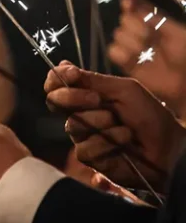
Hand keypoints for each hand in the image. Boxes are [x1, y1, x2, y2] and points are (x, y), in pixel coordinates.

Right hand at [44, 61, 184, 193]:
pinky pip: (84, 148)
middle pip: (55, 103)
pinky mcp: (89, 157)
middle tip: (97, 100)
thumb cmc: (150, 115)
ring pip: (73, 126)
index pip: (57, 85)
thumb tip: (61, 64)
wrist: (168, 145)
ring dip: (101, 123)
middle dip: (74, 98)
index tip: (69, 74)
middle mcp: (81, 114)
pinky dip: (107, 143)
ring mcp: (83, 136)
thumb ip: (92, 80)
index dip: (56, 79)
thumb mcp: (124, 90)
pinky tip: (124, 143)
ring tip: (125, 127)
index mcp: (87, 96)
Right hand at [108, 0, 185, 113]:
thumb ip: (152, 16)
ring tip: (145, 52)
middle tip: (150, 39)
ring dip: (131, 42)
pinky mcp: (127, 65)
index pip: (137, 9)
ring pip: (118, 36)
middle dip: (136, 27)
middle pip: (125, 21)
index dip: (131, 5)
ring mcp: (134, 49)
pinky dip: (121, 53)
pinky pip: (114, 52)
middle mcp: (143, 34)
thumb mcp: (175, 32)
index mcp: (156, 23)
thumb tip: (127, 0)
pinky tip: (133, 58)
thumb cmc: (185, 54)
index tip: (126, 4)